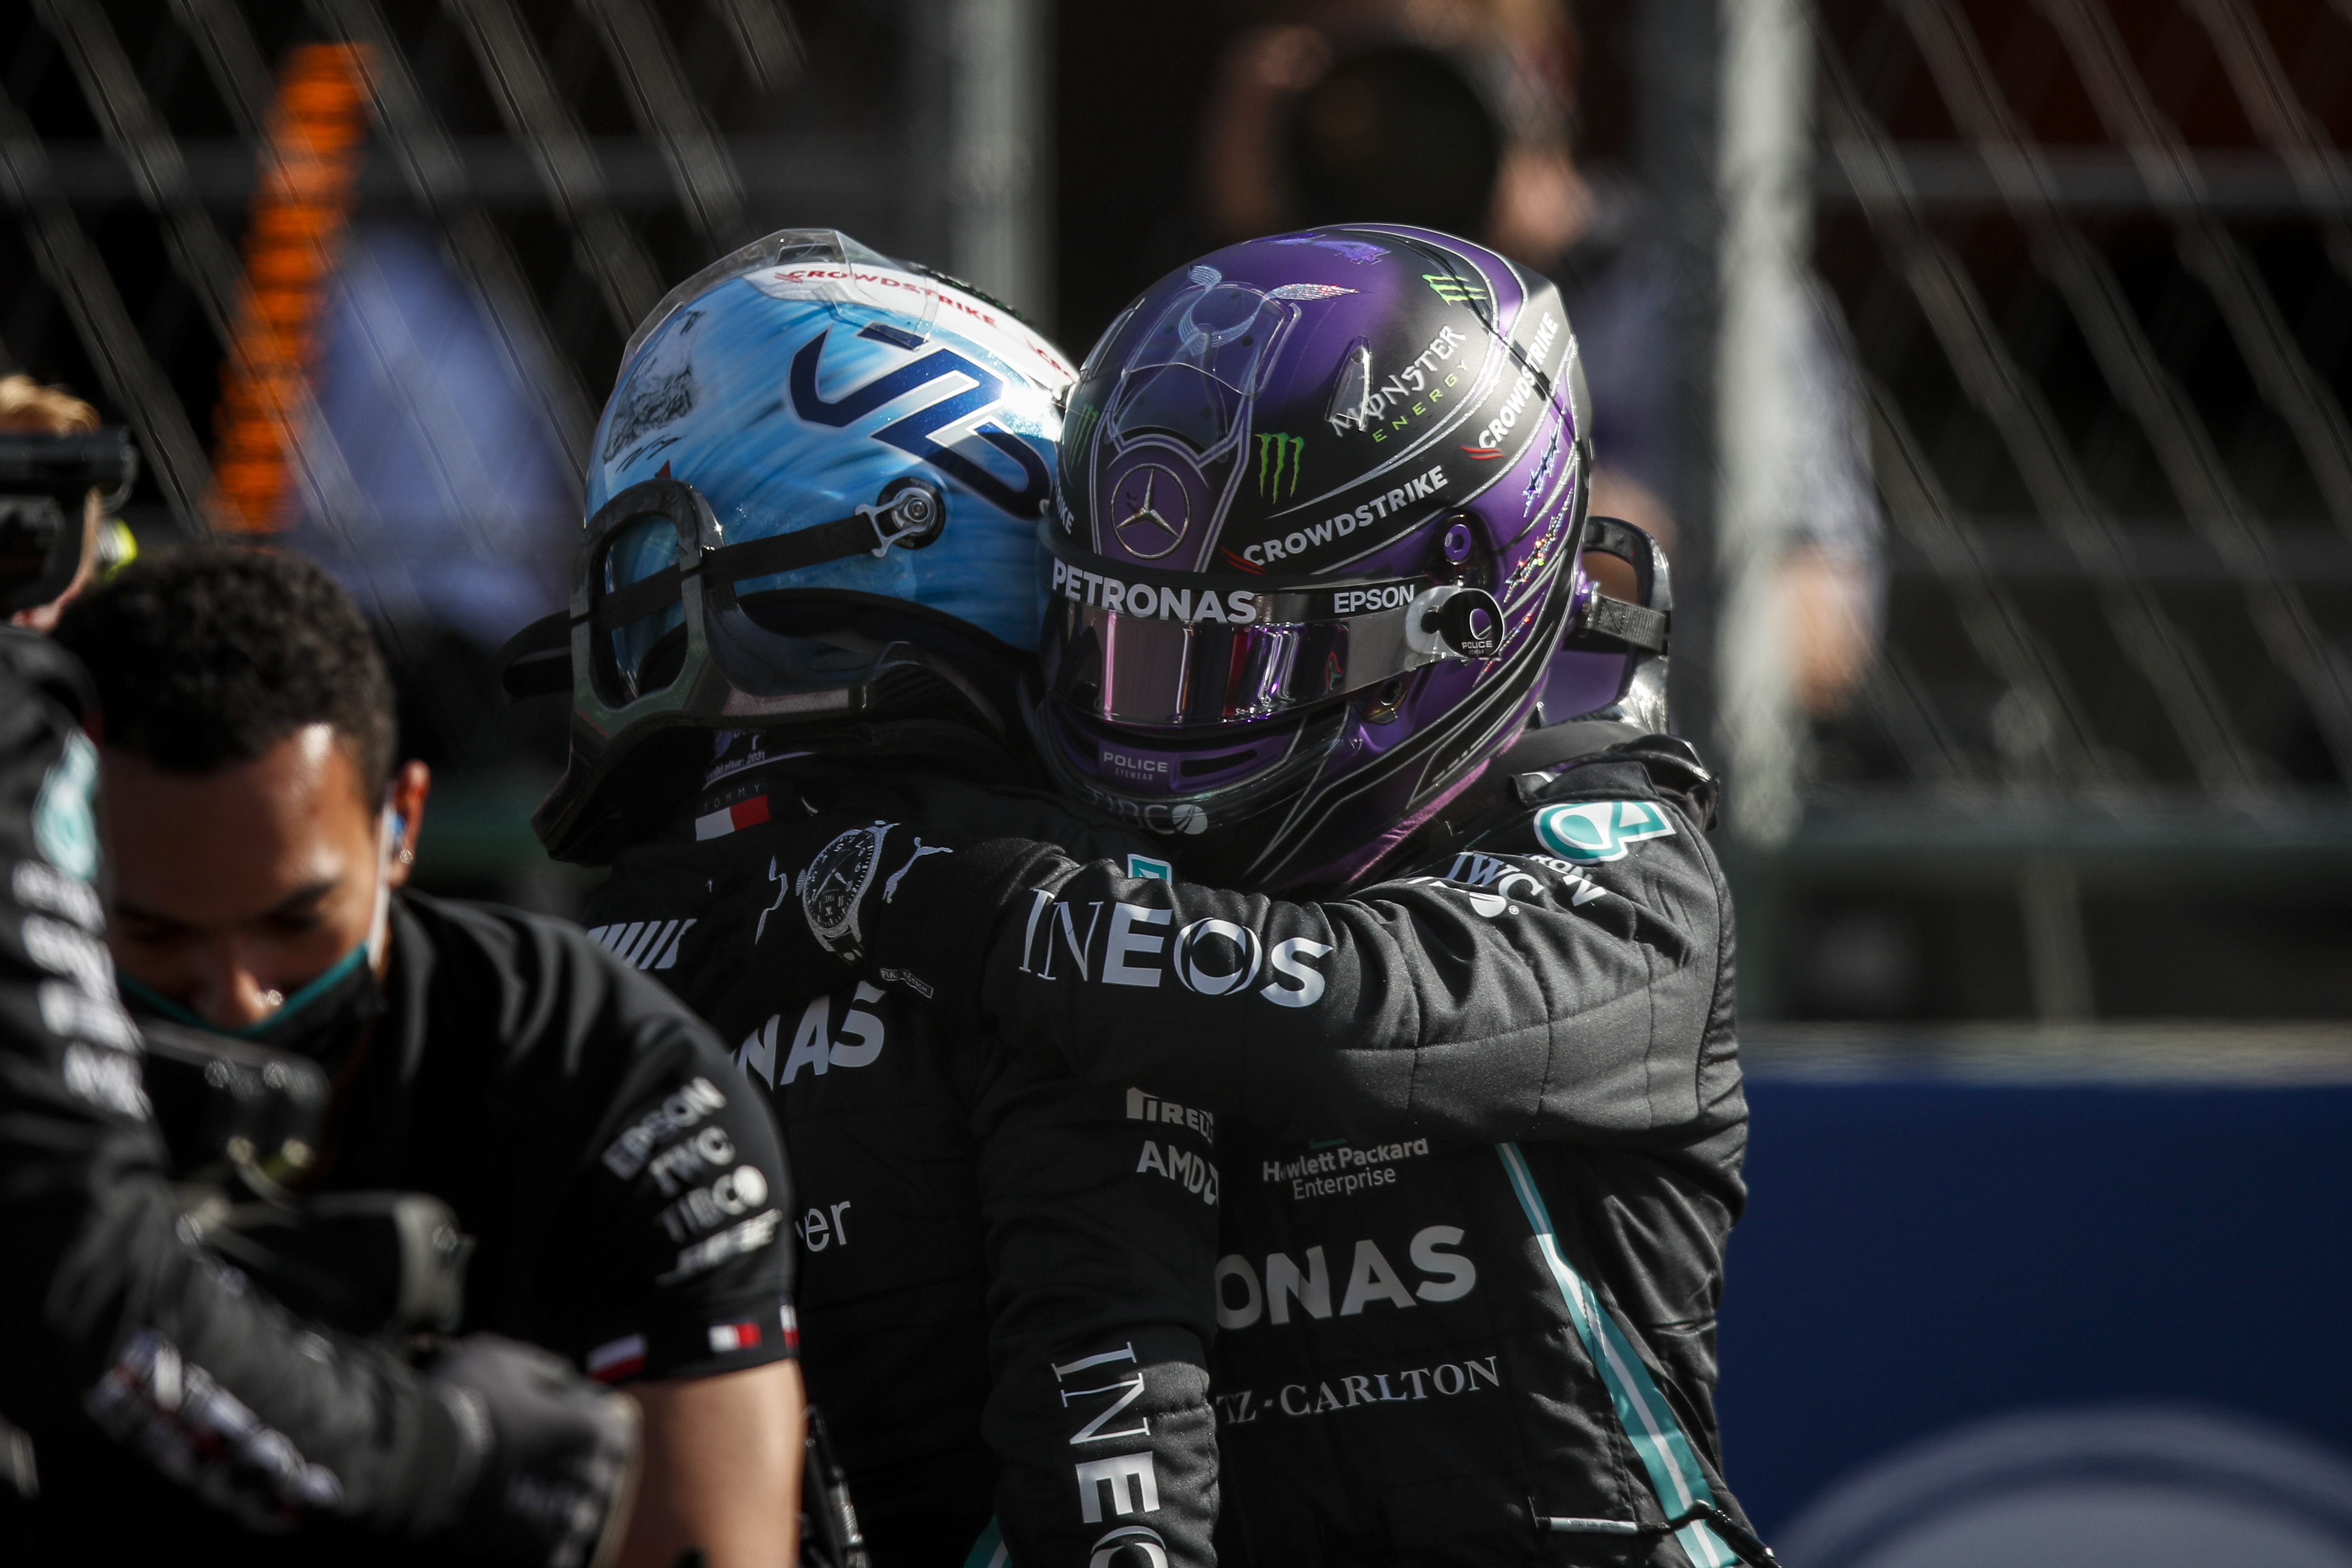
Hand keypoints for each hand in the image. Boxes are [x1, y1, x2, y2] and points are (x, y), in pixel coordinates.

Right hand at [421, 1335, 639, 1567]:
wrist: (413, 1465)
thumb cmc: (461, 1402)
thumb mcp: (502, 1360)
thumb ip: (541, 1368)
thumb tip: (561, 1378)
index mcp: (588, 1432)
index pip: (617, 1435)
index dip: (593, 1428)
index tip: (570, 1427)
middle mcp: (584, 1481)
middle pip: (599, 1479)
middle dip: (578, 1470)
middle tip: (543, 1464)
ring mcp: (557, 1525)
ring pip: (579, 1520)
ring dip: (563, 1509)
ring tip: (532, 1500)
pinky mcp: (530, 1558)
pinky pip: (558, 1556)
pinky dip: (546, 1545)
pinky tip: (524, 1532)